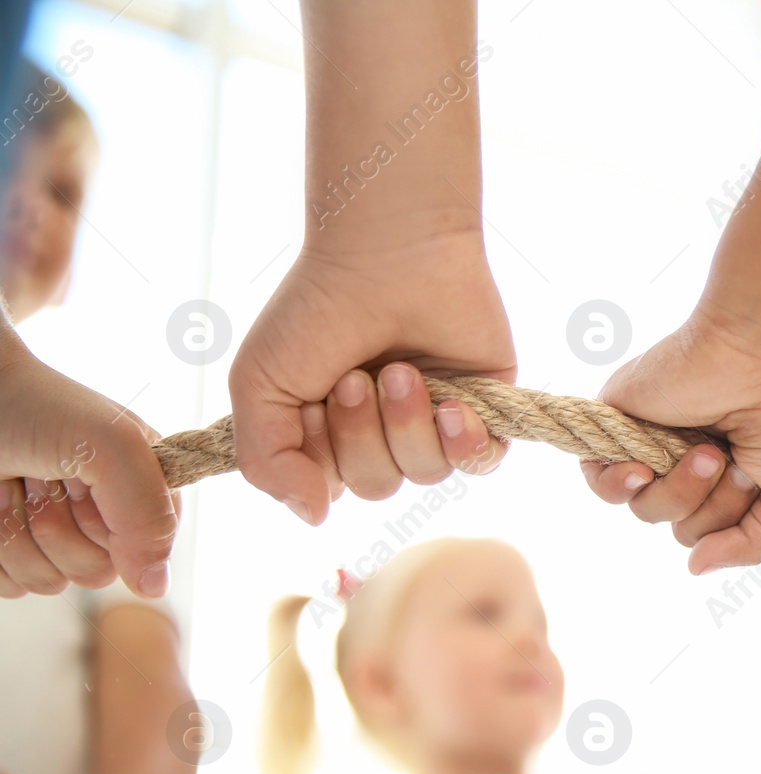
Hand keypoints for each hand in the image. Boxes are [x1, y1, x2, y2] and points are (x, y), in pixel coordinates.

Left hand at [0, 337, 178, 596]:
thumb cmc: (36, 407)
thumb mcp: (111, 447)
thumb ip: (148, 515)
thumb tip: (155, 588)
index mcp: (144, 493)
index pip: (146, 553)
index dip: (107, 525)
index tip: (80, 479)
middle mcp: (103, 520)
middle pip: (94, 574)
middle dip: (56, 526)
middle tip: (41, 477)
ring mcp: (55, 537)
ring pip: (46, 582)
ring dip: (16, 531)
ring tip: (12, 481)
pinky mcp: (12, 552)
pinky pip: (10, 587)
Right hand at [228, 231, 513, 524]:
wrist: (388, 253)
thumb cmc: (317, 310)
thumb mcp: (259, 385)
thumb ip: (267, 464)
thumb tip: (314, 516)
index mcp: (330, 428)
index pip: (329, 487)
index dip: (320, 456)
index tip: (311, 401)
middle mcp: (383, 429)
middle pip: (376, 485)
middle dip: (362, 435)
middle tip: (358, 375)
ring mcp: (434, 419)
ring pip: (424, 474)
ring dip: (407, 424)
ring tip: (402, 370)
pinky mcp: (484, 408)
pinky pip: (480, 463)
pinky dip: (463, 442)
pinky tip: (452, 408)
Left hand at [584, 305, 760, 573]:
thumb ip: (750, 547)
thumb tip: (695, 568)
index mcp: (734, 480)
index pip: (716, 537)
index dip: (735, 527)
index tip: (760, 483)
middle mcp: (694, 465)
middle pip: (684, 530)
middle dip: (713, 508)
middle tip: (735, 461)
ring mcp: (657, 446)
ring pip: (648, 511)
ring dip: (681, 491)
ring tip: (707, 451)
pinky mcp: (621, 427)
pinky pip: (602, 485)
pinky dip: (619, 484)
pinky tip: (641, 469)